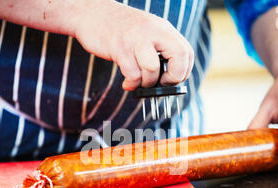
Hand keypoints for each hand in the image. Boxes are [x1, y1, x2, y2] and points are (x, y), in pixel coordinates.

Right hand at [74, 0, 193, 89]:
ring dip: (147, 83)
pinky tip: (127, 83)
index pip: (186, 51)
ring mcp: (136, 38)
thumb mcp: (146, 32)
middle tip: (161, 84)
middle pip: (178, 56)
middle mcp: (153, 31)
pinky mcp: (119, 48)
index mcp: (163, 28)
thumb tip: (168, 79)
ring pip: (152, 69)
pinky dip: (132, 84)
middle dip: (172, 78)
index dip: (183, 71)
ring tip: (138, 81)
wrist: (91, 13)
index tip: (173, 80)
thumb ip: (159, 50)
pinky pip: (133, 74)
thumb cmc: (119, 29)